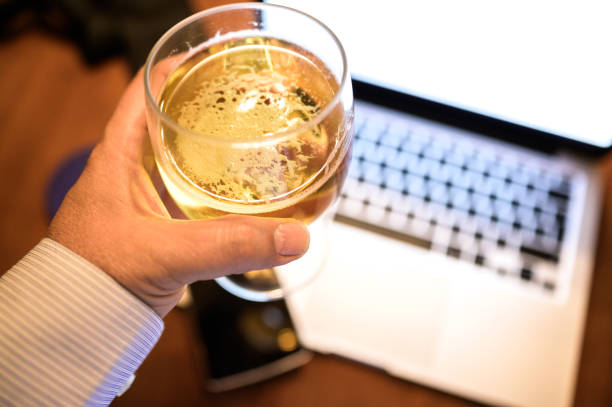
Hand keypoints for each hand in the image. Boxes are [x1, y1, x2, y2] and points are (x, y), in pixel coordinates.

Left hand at [48, 69, 309, 316]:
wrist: (79, 320)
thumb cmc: (95, 276)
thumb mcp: (165, 252)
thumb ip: (229, 245)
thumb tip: (292, 237)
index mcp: (119, 157)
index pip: (144, 92)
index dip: (176, 71)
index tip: (212, 63)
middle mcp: (130, 170)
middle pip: (170, 121)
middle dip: (206, 110)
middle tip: (246, 104)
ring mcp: (145, 196)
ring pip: (184, 159)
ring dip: (214, 151)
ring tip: (251, 141)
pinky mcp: (159, 223)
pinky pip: (192, 193)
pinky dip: (217, 189)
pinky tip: (242, 192)